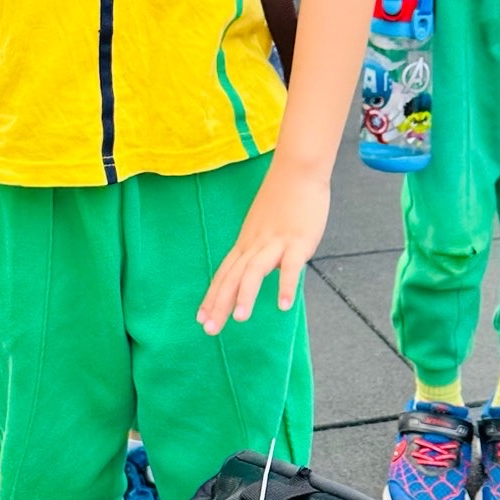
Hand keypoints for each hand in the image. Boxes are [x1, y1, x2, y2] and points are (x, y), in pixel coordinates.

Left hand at [196, 160, 329, 334]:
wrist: (297, 170)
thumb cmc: (284, 197)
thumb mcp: (264, 225)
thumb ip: (259, 246)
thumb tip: (257, 264)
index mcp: (246, 242)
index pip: (224, 273)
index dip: (213, 296)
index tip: (201, 318)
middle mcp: (255, 244)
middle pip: (232, 276)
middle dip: (220, 304)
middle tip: (210, 329)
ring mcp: (276, 242)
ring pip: (255, 270)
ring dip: (245, 295)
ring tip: (239, 319)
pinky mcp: (298, 241)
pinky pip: (290, 266)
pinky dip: (285, 285)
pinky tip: (283, 305)